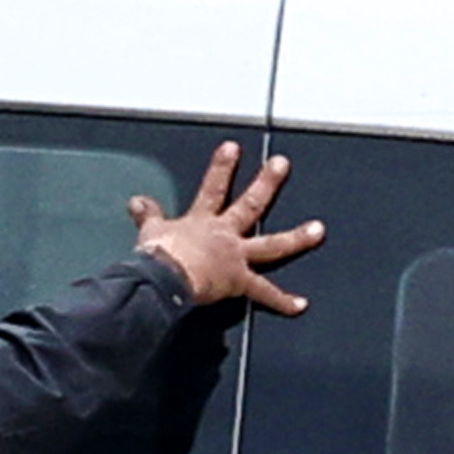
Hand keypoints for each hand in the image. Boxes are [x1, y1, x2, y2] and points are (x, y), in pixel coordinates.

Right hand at [130, 143, 324, 316]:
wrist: (164, 278)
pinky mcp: (239, 281)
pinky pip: (264, 292)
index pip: (212, 189)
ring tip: (318, 229)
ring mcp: (235, 256)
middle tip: (281, 164)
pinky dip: (282, 301)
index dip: (222, 168)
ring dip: (297, 238)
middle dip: (266, 183)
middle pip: (250, 205)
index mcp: (201, 222)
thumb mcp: (149, 232)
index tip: (233, 148)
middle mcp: (224, 235)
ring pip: (272, 244)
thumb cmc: (156, 257)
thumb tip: (136, 202)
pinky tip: (301, 305)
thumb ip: (148, 217)